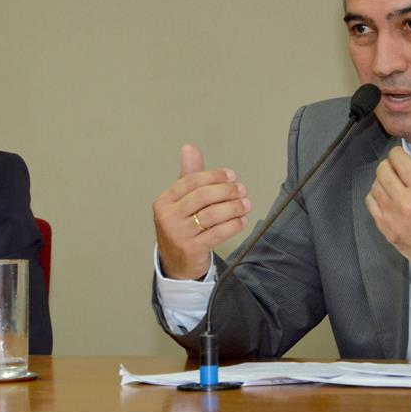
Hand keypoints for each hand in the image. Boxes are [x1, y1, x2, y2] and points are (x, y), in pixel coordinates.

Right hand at [153, 144, 250, 278]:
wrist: (176, 263)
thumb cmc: (182, 226)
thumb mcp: (182, 201)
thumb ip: (189, 175)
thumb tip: (189, 148)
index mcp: (164, 201)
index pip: (191, 181)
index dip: (214, 176)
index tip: (232, 175)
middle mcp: (168, 217)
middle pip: (202, 197)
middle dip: (226, 191)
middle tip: (242, 190)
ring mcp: (178, 235)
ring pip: (211, 215)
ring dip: (233, 208)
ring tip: (246, 204)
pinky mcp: (191, 250)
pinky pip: (216, 234)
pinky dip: (232, 226)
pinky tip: (242, 221)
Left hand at [365, 126, 410, 279]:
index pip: (397, 159)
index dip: (399, 153)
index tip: (403, 157)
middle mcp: (405, 204)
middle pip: (383, 170)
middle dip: (390, 165)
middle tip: (399, 169)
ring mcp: (393, 218)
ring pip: (375, 185)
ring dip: (383, 180)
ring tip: (396, 183)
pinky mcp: (385, 228)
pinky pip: (371, 203)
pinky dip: (377, 195)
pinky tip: (390, 196)